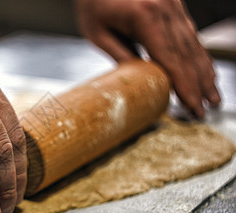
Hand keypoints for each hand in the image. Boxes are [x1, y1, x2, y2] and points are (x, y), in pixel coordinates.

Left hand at [75, 0, 220, 117]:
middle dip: (197, 84)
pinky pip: (190, 33)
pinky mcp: (175, 4)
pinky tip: (203, 70)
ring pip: (193, 43)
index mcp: (145, 16)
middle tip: (205, 109)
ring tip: (211, 95)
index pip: (170, 58)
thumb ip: (120, 56)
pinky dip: (198, 54)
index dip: (184, 85)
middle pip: (187, 53)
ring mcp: (174, 4)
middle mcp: (166, 8)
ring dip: (203, 72)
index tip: (192, 105)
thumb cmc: (93, 1)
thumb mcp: (97, 33)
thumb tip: (141, 81)